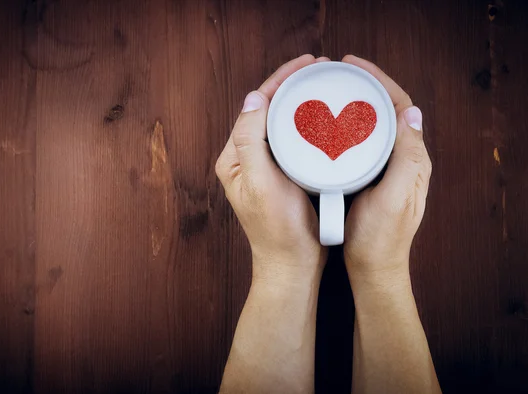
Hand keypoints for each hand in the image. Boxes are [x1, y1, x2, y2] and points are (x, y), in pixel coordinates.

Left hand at [215, 55, 329, 282]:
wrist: (292, 264)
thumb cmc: (276, 229)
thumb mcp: (260, 183)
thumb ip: (251, 141)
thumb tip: (254, 98)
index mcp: (234, 157)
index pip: (254, 107)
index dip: (279, 80)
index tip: (306, 64)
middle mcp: (247, 159)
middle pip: (268, 111)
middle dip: (292, 86)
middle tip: (319, 69)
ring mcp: (266, 167)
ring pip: (282, 124)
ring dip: (300, 102)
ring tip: (323, 84)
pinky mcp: (284, 175)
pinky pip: (294, 141)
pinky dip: (308, 124)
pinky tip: (326, 117)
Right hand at [342, 55, 431, 281]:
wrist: (372, 269)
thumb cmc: (381, 239)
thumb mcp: (394, 198)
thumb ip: (406, 157)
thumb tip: (411, 113)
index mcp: (412, 160)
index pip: (401, 107)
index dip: (380, 82)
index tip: (354, 66)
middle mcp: (401, 160)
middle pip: (386, 111)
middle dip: (365, 87)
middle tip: (337, 73)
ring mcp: (384, 168)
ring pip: (372, 125)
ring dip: (354, 104)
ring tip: (330, 91)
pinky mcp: (368, 177)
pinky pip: (359, 143)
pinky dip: (344, 127)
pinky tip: (326, 126)